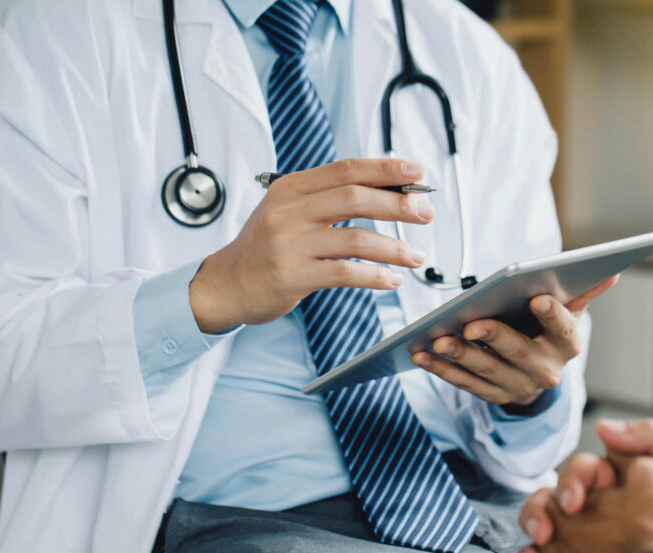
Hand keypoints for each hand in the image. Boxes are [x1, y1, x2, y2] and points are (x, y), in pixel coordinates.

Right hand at [189, 158, 432, 333]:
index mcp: (291, 188)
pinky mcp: (292, 276)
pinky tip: (392, 280)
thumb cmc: (266, 248)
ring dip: (394, 248)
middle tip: (426, 213)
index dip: (385, 168)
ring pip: (355, 238)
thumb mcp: (289, 212)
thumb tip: (387, 190)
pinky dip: (374, 276)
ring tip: (417, 256)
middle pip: (355, 198)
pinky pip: (344, 273)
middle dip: (398, 203)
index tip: (417, 171)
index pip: (346, 169)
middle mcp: (289, 211)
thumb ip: (328, 200)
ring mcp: (289, 244)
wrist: (226, 285)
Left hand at [410, 276, 618, 405]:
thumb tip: (610, 270)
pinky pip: (465, 384)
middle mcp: (545, 370)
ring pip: (487, 370)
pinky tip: (422, 354)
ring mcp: (517, 386)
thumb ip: (583, 292)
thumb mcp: (568, 313)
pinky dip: (442, 370)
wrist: (539, 374)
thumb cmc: (548, 332)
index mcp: (566, 345)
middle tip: (471, 323)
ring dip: (460, 355)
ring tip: (438, 339)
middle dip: (493, 337)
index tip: (537, 297)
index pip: (562, 329)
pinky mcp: (493, 396)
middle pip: (518, 352)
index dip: (551, 314)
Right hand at [520, 419, 652, 552]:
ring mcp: (603, 546)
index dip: (567, 484)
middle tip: (539, 535)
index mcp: (621, 480)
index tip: (571, 504)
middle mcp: (606, 510)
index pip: (579, 473)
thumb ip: (652, 440)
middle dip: (536, 516)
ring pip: (555, 545)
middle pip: (555, 507)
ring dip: (534, 552)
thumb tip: (603, 428)